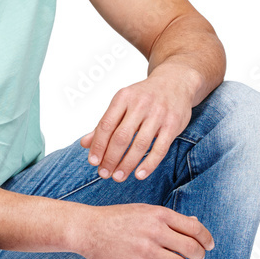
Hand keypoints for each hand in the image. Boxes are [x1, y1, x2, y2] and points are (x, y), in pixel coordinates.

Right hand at [75, 202, 213, 258]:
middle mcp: (155, 230)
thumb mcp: (144, 211)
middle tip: (197, 257)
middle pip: (192, 248)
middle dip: (199, 255)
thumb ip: (170, 219)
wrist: (88, 229)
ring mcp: (146, 249)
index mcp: (159, 214)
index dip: (207, 238)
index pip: (195, 228)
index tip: (209, 245)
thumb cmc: (118, 219)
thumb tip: (196, 224)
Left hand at [80, 68, 194, 182]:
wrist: (175, 81)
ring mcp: (158, 114)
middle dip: (111, 158)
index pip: (106, 125)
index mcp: (123, 97)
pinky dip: (149, 164)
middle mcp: (140, 104)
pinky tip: (139, 174)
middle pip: (121, 137)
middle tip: (104, 173)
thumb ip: (105, 124)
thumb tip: (85, 144)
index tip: (93, 162)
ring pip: (140, 144)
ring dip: (127, 164)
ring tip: (118, 177)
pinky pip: (160, 148)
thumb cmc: (144, 96)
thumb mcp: (122, 103)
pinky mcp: (173, 124)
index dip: (98, 145)